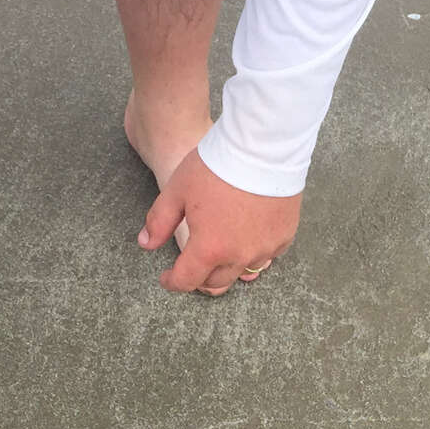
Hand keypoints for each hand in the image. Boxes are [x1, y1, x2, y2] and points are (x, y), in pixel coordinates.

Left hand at [140, 151, 298, 295]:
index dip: (172, 282)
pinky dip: (252, 251)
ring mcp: (264, 249)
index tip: (167, 277)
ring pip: (242, 271)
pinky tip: (246, 237)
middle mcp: (238, 256)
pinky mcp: (283, 237)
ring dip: (227, 266)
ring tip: (219, 251)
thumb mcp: (177, 190)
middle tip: (192, 266)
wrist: (263, 146)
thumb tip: (146, 244)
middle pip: (215, 282)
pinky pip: (266, 255)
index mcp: (209, 248)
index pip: (186, 281)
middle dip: (199, 277)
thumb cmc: (217, 166)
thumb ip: (160, 221)